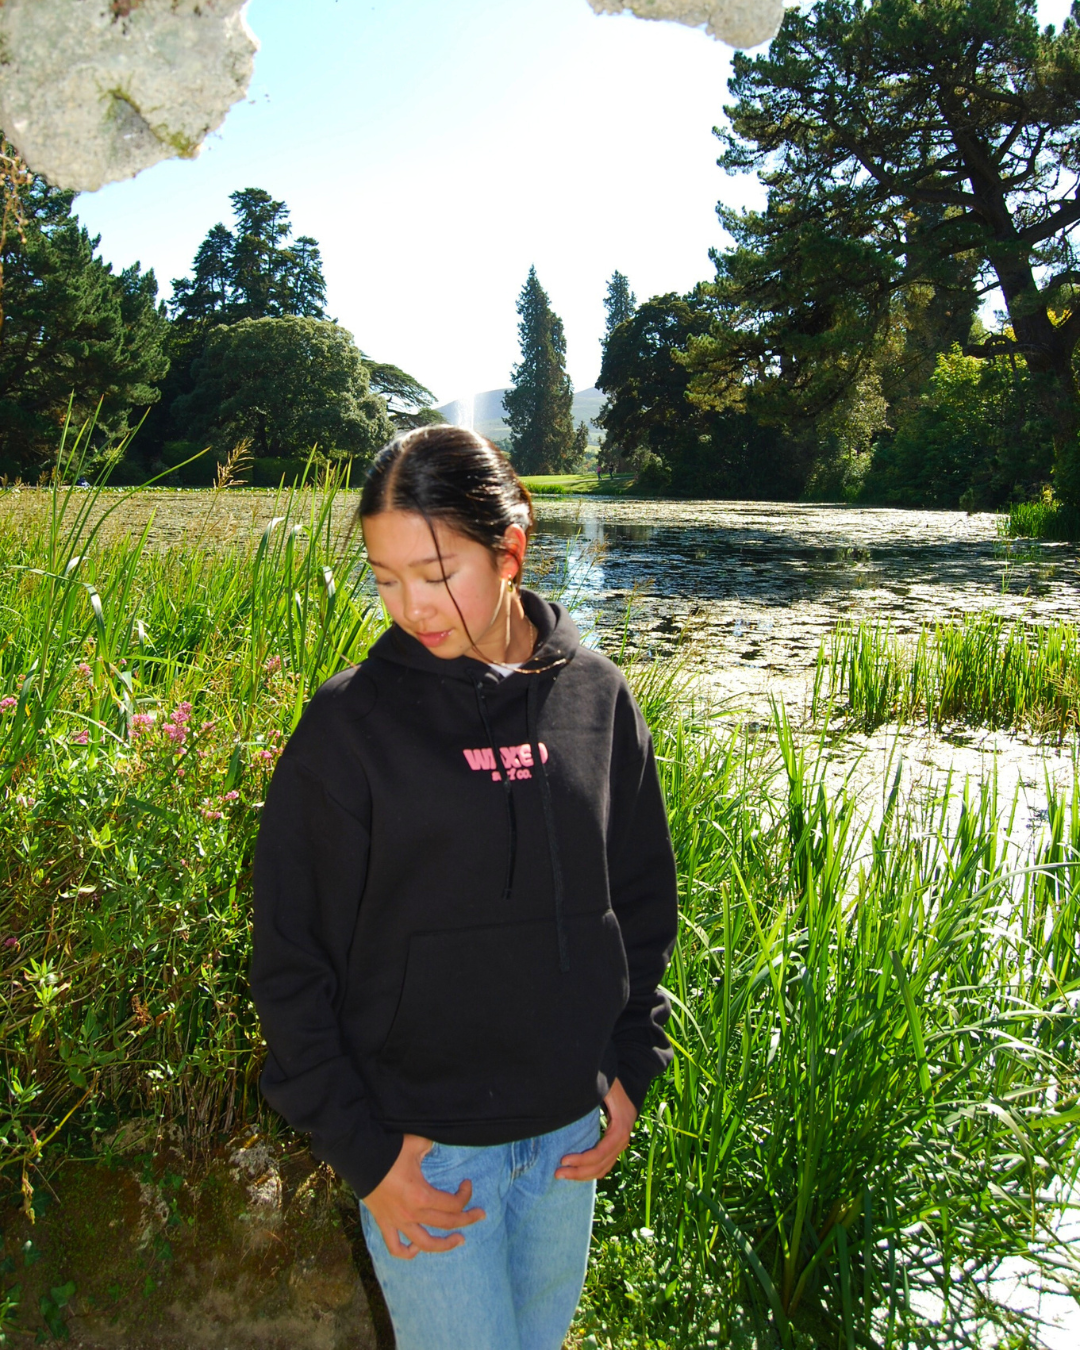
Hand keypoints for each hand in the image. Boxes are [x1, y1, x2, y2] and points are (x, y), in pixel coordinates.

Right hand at [363, 1134, 485, 1259]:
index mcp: (422, 1195)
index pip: (454, 1204)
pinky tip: (416, 1249)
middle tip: (480, 1214)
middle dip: (467, 1219)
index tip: (467, 1183)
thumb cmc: (389, 1150)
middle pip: (447, 1223)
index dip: (466, 1195)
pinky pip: (396, 1247)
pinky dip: (407, 1252)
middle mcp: (412, 1214)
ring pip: (425, 1244)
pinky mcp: (385, 1223)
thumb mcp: (417, 1144)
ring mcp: (398, 1222)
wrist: (360, 1158)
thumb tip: (440, 1146)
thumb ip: (433, 1146)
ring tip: (458, 1240)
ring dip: (445, 1245)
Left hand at [554, 1078, 636, 1181]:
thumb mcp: (602, 1085)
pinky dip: (591, 1171)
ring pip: (604, 1168)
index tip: (563, 1160)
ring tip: (563, 1174)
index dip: (583, 1159)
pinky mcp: (616, 1144)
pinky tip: (576, 1171)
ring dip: (583, 1175)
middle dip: (579, 1172)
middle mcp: (623, 1138)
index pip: (601, 1152)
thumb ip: (590, 1093)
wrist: (625, 1078)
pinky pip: (605, 1164)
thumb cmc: (610, 1080)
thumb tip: (569, 1098)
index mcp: (621, 1126)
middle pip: (602, 1165)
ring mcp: (621, 1143)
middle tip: (557, 1173)